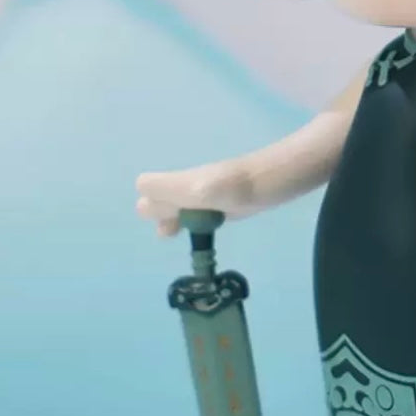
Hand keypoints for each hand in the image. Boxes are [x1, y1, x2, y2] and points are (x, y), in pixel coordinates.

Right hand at [135, 160, 257, 237]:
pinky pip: (198, 216)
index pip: (147, 186)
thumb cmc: (236, 186)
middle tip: (178, 230)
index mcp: (179, 180)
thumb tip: (140, 199)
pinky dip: (196, 226)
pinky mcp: (222, 206)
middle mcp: (188, 186)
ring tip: (187, 235)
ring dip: (178, 223)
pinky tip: (205, 233)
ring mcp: (206, 196)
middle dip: (162, 216)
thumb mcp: (198, 189)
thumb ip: (169, 191)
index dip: (151, 204)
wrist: (274, 181)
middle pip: (161, 200)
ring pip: (179, 209)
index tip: (168, 218)